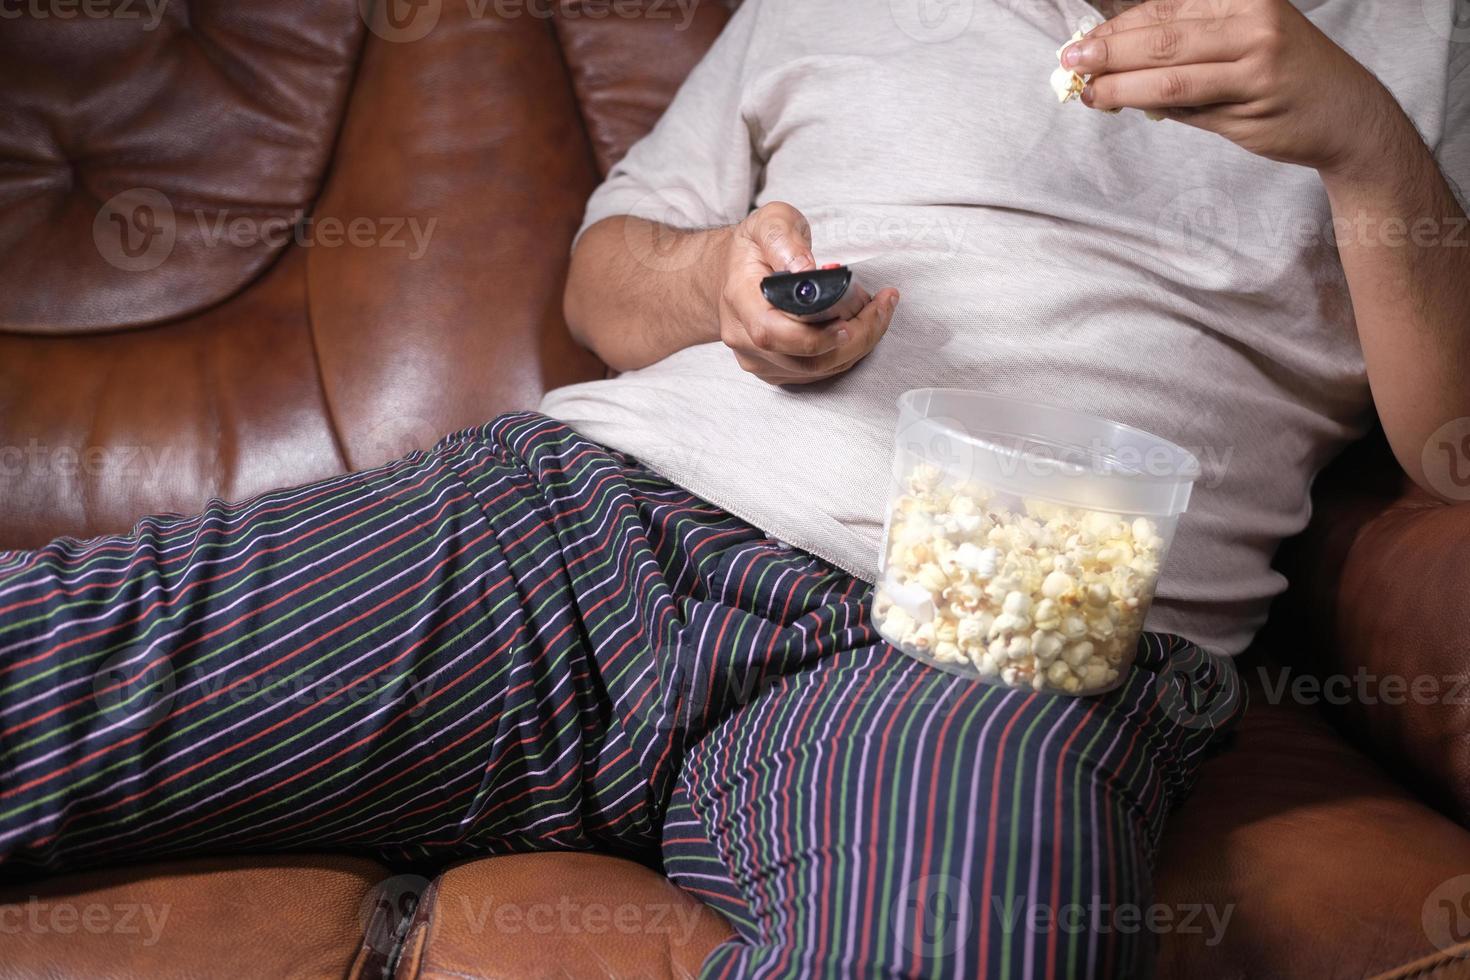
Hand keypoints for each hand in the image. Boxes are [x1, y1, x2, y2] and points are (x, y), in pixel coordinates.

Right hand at [716, 201, 898, 384]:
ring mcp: (757, 358)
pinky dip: (847, 353)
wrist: (730, 273)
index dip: (816, 336)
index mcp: (740, 299)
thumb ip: (783, 239)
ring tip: (879, 312)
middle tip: (881, 307)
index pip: (773, 332)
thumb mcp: (767, 222)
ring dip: (858, 345)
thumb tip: (805, 269)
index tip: (850, 320)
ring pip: (816, 369)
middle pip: (804, 358)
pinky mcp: (774, 369)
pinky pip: (817, 372)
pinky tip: (862, 327)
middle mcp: (743, 336)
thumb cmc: (753, 249)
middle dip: (854, 337)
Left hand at [1065, 0, 1404, 177]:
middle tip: (1070, 62)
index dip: (1118, 25)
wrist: (1347, 113)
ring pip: (1169, 74)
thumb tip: (1116, 58)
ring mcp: (1256, 61)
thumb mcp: (1242, 42)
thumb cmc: (1284, 77)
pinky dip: (1150, 105)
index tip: (1084, 40)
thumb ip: (1185, 47)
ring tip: (1089, 92)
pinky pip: (1188, 106)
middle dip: (1108, 50)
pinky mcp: (1253, 102)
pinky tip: (1125, 104)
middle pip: (1161, 36)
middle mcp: (1253, 21)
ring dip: (1119, 84)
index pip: (1165, 6)